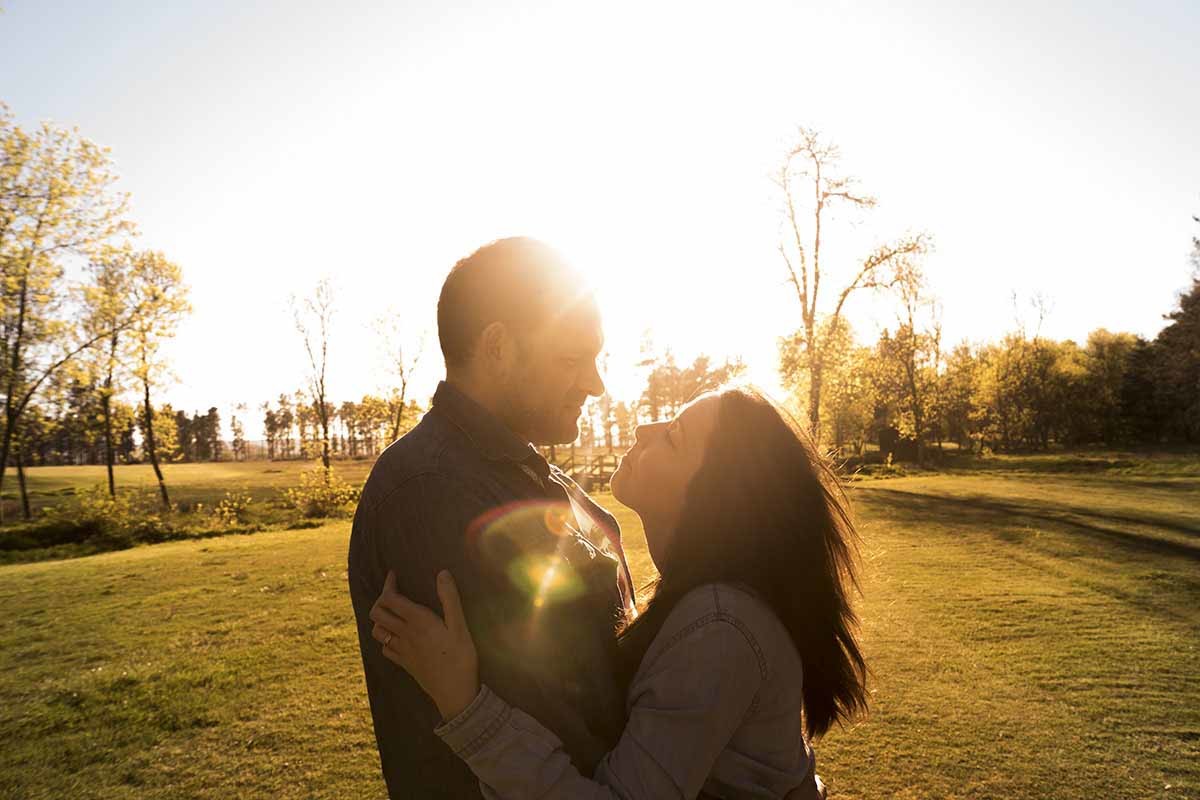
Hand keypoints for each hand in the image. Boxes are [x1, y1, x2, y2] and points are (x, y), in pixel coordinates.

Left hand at [370, 570, 479, 720]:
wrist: (455, 693)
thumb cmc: (461, 658)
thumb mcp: (460, 626)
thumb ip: (450, 599)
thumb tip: (442, 573)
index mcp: (417, 621)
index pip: (390, 598)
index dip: (388, 584)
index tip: (393, 574)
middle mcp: (405, 634)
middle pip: (377, 613)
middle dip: (381, 599)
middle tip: (393, 592)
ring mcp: (402, 651)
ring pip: (377, 631)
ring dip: (380, 619)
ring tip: (392, 613)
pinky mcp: (405, 664)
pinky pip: (385, 649)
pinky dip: (386, 639)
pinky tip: (396, 637)